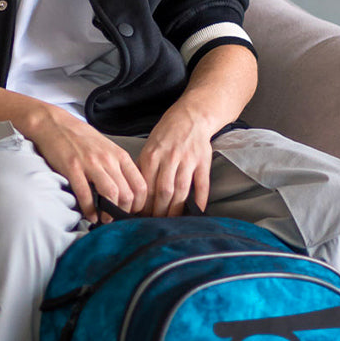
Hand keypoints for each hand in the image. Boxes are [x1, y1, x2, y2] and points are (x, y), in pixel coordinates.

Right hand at [24, 106, 147, 223]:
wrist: (55, 124)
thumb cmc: (81, 138)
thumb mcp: (107, 148)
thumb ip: (118, 166)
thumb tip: (127, 190)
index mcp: (119, 155)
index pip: (140, 185)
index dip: (139, 204)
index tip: (133, 211)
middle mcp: (108, 159)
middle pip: (128, 194)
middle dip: (124, 212)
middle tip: (118, 218)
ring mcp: (91, 164)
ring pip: (111, 194)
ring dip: (109, 213)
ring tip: (104, 219)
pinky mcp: (73, 168)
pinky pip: (85, 194)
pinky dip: (89, 210)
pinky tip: (90, 216)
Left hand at [136, 100, 214, 216]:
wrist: (191, 116)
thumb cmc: (167, 133)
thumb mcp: (149, 146)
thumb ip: (143, 167)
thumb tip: (135, 192)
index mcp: (152, 155)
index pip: (146, 187)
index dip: (144, 205)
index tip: (142, 217)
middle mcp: (170, 158)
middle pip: (163, 192)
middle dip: (159, 212)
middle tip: (156, 224)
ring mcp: (188, 160)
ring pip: (181, 191)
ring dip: (176, 210)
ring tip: (172, 222)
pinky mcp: (203, 162)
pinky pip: (202, 185)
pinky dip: (200, 200)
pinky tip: (197, 212)